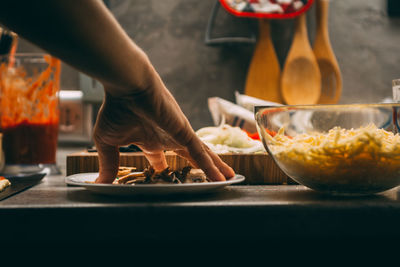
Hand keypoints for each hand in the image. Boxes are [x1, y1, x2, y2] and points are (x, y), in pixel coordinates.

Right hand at [93, 74, 234, 183]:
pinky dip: (211, 166)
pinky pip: (201, 152)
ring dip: (214, 168)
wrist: (127, 86)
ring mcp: (179, 135)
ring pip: (201, 155)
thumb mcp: (108, 142)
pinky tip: (221, 177)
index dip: (163, 169)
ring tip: (227, 179)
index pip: (160, 158)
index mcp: (150, 139)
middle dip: (200, 168)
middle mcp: (168, 137)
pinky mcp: (185, 132)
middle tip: (211, 180)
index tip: (166, 178)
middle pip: (190, 157)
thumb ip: (109, 163)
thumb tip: (100, 183)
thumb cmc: (117, 107)